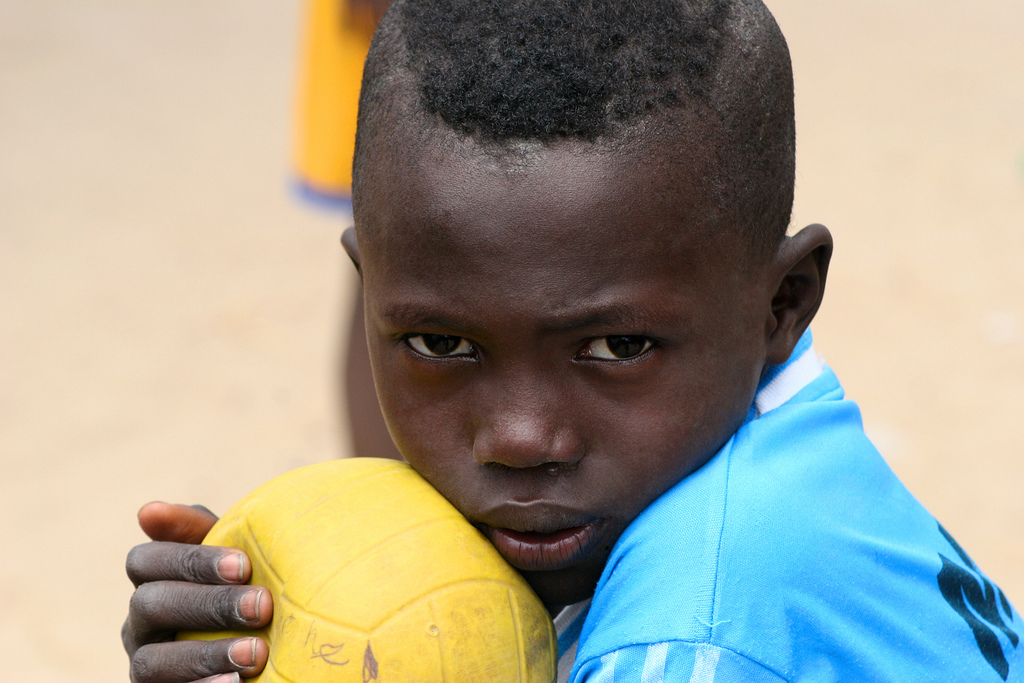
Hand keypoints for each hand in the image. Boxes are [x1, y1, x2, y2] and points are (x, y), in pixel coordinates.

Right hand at [123, 502, 272, 682]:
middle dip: (209, 604)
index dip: (191, 560)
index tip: (243, 565)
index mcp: (151, 581)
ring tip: (255, 653)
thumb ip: (199, 530)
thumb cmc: (244, 588)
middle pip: (151, 605)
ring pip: (152, 661)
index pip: (145, 560)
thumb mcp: (228, 559)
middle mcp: (139, 624)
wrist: (261, 650)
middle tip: (262, 606)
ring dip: (205, 654)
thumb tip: (149, 510)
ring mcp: (143, 666)